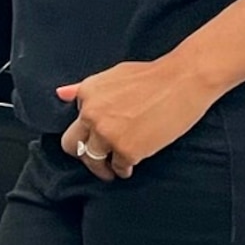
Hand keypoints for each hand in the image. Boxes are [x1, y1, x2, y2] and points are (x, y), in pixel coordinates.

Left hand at [55, 57, 223, 180]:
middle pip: (72, 146)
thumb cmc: (153, 76)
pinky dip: (125, 169)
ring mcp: (107, 134)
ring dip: (103, 168)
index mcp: (87, 94)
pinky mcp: (126, 151)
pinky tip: (132, 165)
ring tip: (114, 169)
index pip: (75, 122)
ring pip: (93, 162)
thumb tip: (61, 94)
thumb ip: (85, 89)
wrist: (183, 80)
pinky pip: (119, 168)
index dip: (87, 131)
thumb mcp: (113, 75)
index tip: (97, 136)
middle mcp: (91, 115)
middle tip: (98, 160)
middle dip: (84, 154)